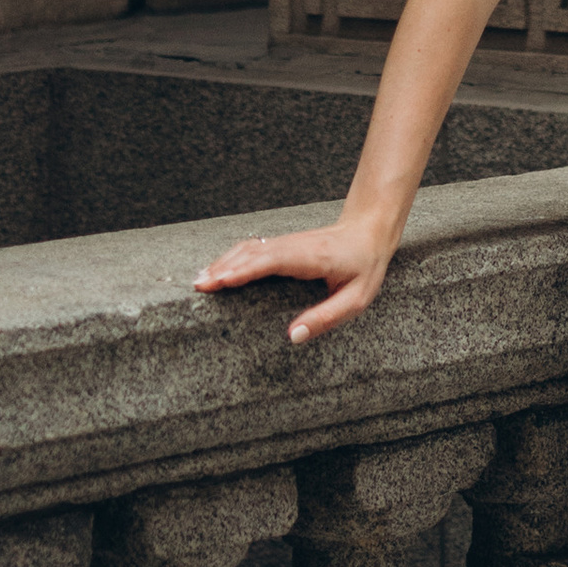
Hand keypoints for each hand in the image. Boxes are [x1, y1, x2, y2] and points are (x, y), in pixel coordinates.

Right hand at [191, 201, 398, 344]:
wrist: (368, 230)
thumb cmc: (364, 266)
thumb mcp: (356, 299)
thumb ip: (326, 317)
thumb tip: (293, 336)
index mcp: (312, 258)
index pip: (273, 260)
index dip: (246, 269)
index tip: (222, 281)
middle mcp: (294, 246)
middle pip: (252, 253)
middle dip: (223, 268)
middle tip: (199, 287)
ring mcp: (286, 242)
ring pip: (248, 248)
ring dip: (223, 262)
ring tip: (200, 281)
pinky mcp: (282, 244)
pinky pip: (252, 249)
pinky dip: (231, 258)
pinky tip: (217, 270)